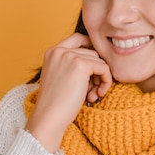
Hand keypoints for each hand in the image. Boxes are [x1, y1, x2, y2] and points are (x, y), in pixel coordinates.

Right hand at [25, 33, 111, 152]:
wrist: (49, 116)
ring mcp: (70, 56)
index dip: (90, 48)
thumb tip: (99, 60)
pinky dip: (106, 81)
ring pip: (99, 61)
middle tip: (92, 90)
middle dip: (95, 71)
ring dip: (100, 79)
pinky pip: (104, 68)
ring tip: (92, 95)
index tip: (96, 65)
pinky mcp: (81, 64)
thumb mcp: (60, 77)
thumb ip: (72, 65)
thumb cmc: (55, 103)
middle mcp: (59, 50)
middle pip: (91, 52)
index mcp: (52, 52)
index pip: (77, 38)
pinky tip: (98, 94)